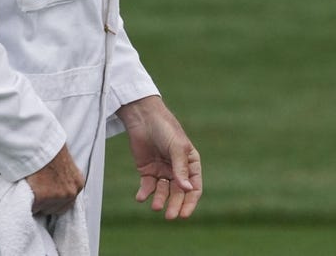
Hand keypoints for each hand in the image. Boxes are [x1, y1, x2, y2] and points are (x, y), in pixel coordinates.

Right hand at [26, 144, 85, 215]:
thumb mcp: (65, 164)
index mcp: (78, 183)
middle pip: (55, 209)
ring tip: (31, 187)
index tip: (46, 192)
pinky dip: (26, 202)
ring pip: (42, 210)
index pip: (67, 202)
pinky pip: (31, 208)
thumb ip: (64, 178)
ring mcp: (57, 197)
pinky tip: (25, 190)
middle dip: (45, 202)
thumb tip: (56, 184)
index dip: (54, 199)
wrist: (40, 144)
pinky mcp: (42, 199)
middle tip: (37, 189)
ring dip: (36, 202)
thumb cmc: (49, 150)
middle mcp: (71, 193)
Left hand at [116, 96, 201, 219]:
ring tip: (155, 207)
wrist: (143, 118)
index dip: (190, 202)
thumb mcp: (177, 148)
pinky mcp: (147, 171)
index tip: (184, 214)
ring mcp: (162, 170)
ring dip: (160, 200)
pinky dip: (145, 193)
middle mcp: (178, 169)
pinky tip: (141, 197)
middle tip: (169, 217)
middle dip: (175, 204)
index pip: (194, 187)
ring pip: (163, 191)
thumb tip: (187, 189)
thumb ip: (181, 168)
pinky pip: (147, 186)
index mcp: (191, 162)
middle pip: (178, 192)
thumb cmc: (166, 129)